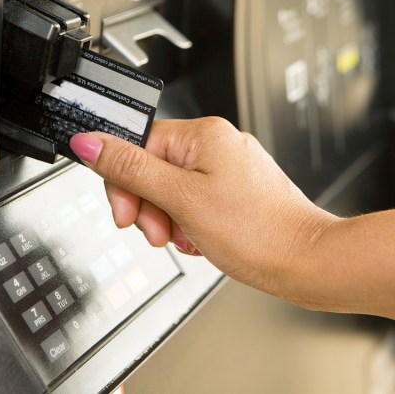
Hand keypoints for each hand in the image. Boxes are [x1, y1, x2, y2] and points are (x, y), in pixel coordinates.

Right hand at [70, 117, 335, 297]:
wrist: (305, 261)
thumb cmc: (258, 231)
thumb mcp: (181, 199)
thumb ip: (131, 169)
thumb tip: (89, 142)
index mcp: (204, 134)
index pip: (137, 145)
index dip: (124, 183)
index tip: (126, 213)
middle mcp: (218, 145)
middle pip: (153, 170)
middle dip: (149, 207)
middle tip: (159, 232)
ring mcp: (229, 170)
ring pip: (172, 191)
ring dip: (169, 220)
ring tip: (187, 237)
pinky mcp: (236, 193)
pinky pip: (195, 204)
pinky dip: (189, 224)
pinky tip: (201, 239)